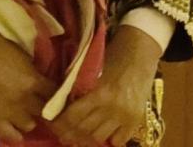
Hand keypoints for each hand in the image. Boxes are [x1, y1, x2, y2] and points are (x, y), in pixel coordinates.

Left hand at [50, 24, 160, 146]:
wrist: (140, 55)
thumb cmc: (112, 58)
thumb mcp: (92, 71)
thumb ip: (80, 91)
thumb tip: (62, 109)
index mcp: (99, 93)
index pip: (73, 116)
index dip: (60, 125)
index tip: (52, 126)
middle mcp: (113, 108)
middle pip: (85, 130)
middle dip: (70, 135)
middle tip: (62, 136)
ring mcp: (126, 117)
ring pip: (99, 138)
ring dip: (86, 140)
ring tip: (78, 138)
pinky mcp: (136, 121)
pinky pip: (118, 140)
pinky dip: (109, 139)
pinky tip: (102, 134)